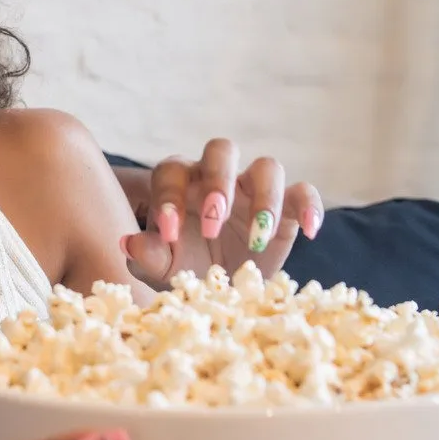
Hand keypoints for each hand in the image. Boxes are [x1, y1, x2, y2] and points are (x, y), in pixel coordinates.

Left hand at [123, 139, 323, 287]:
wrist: (225, 289)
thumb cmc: (188, 268)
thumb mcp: (164, 269)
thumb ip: (146, 255)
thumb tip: (129, 243)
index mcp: (181, 183)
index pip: (172, 171)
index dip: (169, 196)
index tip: (168, 232)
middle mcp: (218, 177)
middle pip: (221, 150)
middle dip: (218, 183)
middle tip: (213, 223)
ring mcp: (254, 188)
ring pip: (267, 167)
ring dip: (264, 200)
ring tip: (256, 239)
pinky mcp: (288, 206)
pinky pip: (304, 192)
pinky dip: (309, 206)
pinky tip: (309, 231)